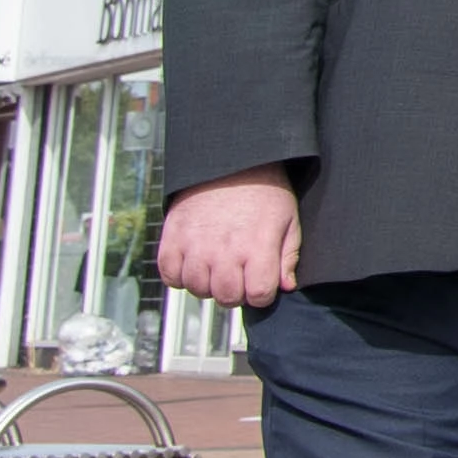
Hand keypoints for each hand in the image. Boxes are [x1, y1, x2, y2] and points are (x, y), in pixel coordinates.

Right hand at [152, 176, 308, 308]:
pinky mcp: (172, 237)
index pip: (259, 296)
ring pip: (197, 289)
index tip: (260, 281)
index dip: (262, 293)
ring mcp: (195, 245)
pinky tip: (194, 262)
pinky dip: (179, 275)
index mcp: (257, 247)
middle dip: (236, 291)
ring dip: (207, 283)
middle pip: (227, 298)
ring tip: (216, 265)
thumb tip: (285, 286)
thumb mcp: (288, 220)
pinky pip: (169, 276)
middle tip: (237, 274)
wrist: (228, 160)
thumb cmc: (263, 189)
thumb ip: (288, 257)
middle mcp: (224, 250)